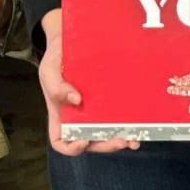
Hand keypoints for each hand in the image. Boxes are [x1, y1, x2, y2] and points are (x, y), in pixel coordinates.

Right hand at [38, 10, 137, 157]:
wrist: (70, 41)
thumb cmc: (55, 59)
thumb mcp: (49, 71)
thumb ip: (57, 87)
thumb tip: (77, 100)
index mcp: (60, 116)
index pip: (60, 142)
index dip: (71, 148)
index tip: (83, 140)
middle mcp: (78, 118)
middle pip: (90, 143)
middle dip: (106, 145)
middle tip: (121, 141)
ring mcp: (94, 111)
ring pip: (107, 134)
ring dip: (121, 139)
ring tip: (134, 139)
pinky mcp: (109, 101)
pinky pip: (118, 117)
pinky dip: (129, 124)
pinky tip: (140, 124)